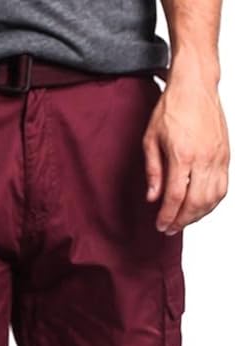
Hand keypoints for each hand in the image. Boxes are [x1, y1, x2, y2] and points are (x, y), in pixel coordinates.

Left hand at [143, 68, 229, 234]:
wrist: (195, 85)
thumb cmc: (172, 108)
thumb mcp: (151, 139)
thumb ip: (153, 171)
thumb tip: (153, 198)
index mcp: (182, 155)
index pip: (175, 197)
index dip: (167, 216)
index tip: (160, 226)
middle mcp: (203, 158)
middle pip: (196, 203)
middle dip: (182, 220)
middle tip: (170, 228)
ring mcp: (218, 157)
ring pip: (212, 198)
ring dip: (198, 215)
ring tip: (184, 220)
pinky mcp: (226, 155)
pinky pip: (223, 187)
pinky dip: (212, 202)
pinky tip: (201, 206)